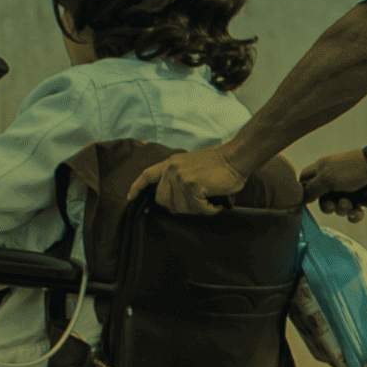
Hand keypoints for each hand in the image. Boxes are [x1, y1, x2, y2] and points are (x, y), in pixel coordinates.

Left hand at [128, 144, 252, 216]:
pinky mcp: (193, 186)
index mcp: (170, 164)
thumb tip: (174, 199)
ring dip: (197, 208)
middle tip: (197, 201)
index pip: (147, 176)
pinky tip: (214, 202)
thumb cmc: (220, 164)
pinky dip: (209, 209)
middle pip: (163, 201)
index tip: (131, 198)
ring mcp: (181, 178)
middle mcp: (172, 170)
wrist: (236, 157)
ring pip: (181, 208)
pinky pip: (197, 209)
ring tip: (209, 199)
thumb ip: (178, 177)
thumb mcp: (191, 165)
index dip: (137, 188)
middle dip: (179, 206)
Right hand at [299, 150, 366, 223]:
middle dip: (327, 206)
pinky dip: (354, 214)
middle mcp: (333, 181)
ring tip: (349, 203)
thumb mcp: (326, 177)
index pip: (304, 181)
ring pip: (337, 208)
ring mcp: (347, 190)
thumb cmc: (351, 169)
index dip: (302, 191)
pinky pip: (352, 213)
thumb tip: (299, 198)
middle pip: (322, 200)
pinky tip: (357, 211)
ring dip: (342, 208)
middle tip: (332, 204)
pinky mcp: (360, 199)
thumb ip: (311, 188)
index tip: (303, 202)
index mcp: (322, 171)